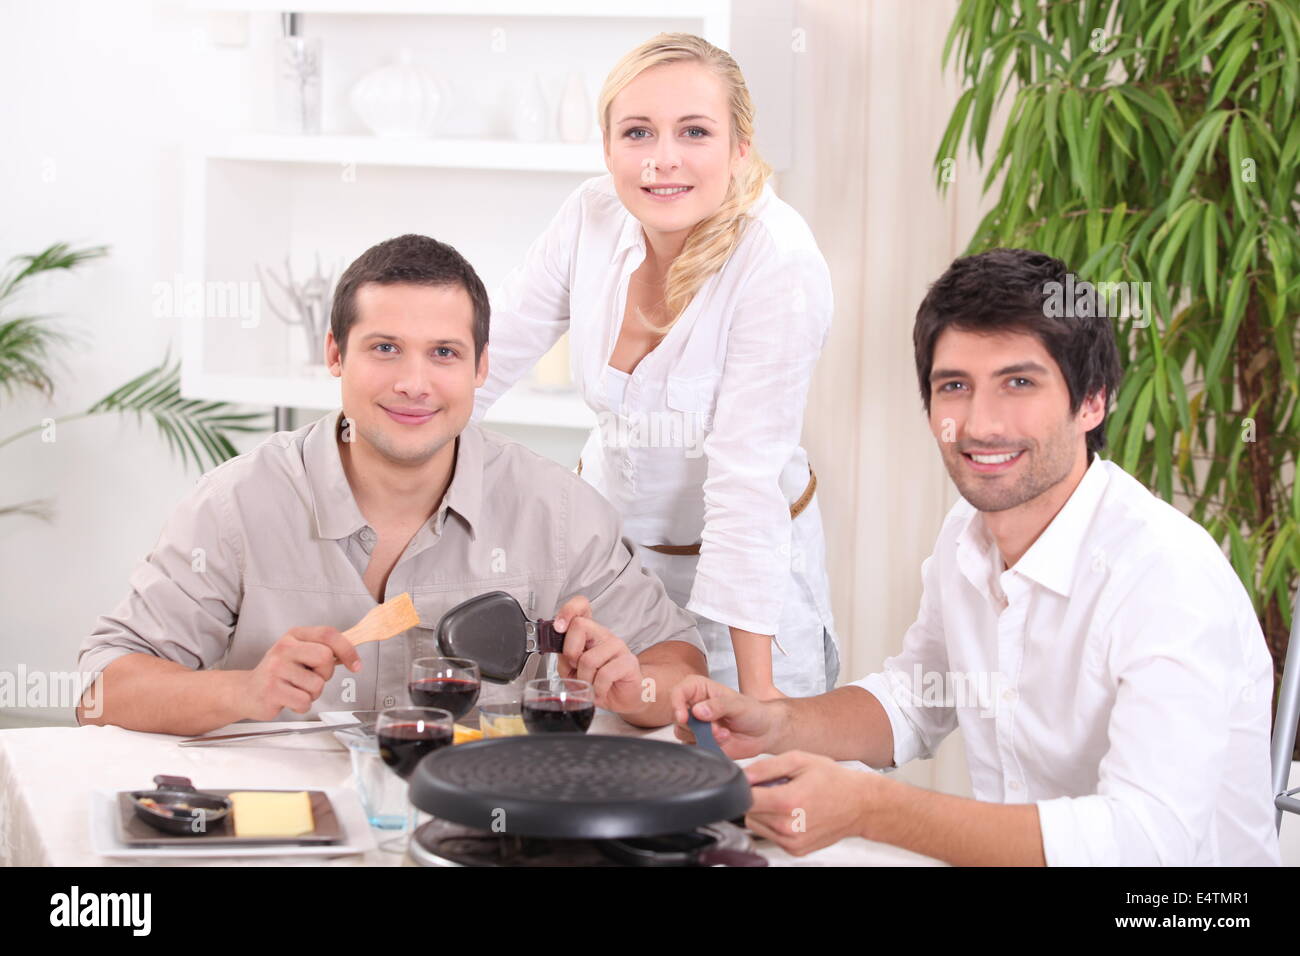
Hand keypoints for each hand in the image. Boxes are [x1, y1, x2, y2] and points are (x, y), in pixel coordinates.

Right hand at [237, 626, 361, 720]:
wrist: (246, 691)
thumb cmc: (278, 673)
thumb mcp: (299, 653)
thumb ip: (322, 650)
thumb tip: (350, 654)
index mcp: (294, 635)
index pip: (328, 634)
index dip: (347, 650)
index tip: (355, 664)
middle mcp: (284, 648)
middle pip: (325, 658)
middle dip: (325, 674)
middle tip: (312, 678)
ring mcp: (276, 669)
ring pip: (317, 684)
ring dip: (312, 693)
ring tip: (296, 689)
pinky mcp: (271, 690)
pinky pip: (304, 701)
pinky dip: (302, 706)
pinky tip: (289, 700)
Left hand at [552, 595, 644, 714]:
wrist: (621, 698)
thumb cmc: (597, 682)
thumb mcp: (572, 671)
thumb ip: (563, 658)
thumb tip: (555, 648)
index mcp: (589, 633)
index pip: (581, 606)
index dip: (567, 611)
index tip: (558, 627)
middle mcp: (603, 635)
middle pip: (579, 625)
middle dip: (570, 652)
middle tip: (575, 666)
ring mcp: (617, 646)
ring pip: (588, 658)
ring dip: (584, 679)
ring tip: (590, 685)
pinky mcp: (628, 662)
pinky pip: (604, 674)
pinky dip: (598, 688)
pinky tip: (600, 691)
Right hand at [669, 674, 782, 758]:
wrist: (764, 732)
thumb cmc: (753, 712)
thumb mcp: (738, 705)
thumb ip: (718, 706)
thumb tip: (697, 711)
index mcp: (701, 690)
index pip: (679, 691)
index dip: (676, 703)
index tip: (683, 717)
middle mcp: (696, 706)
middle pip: (678, 715)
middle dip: (697, 725)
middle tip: (717, 727)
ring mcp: (697, 725)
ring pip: (683, 732)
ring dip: (704, 736)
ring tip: (724, 733)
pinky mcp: (700, 741)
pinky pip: (692, 746)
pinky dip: (707, 746)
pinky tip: (723, 740)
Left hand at [743, 751, 876, 855]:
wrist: (860, 805)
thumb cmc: (833, 780)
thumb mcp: (799, 760)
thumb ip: (766, 767)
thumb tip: (742, 775)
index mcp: (788, 802)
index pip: (745, 799)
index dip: (746, 786)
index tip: (755, 780)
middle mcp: (788, 827)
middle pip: (749, 812)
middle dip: (758, 798)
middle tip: (779, 787)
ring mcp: (792, 842)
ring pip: (756, 825)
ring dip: (765, 812)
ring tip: (788, 800)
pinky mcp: (795, 850)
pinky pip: (771, 836)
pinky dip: (775, 824)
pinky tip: (794, 813)